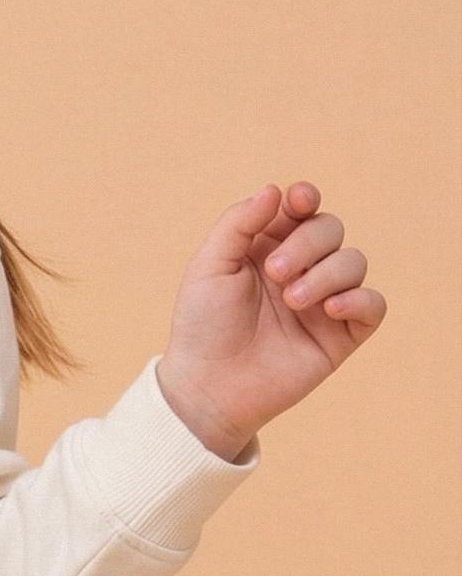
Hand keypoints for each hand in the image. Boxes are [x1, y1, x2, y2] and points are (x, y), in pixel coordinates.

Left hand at [155, 181, 385, 459]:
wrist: (209, 386)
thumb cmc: (202, 326)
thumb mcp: (210, 266)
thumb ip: (239, 223)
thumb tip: (274, 189)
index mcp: (267, 247)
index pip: (300, 210)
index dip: (305, 199)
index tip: (298, 202)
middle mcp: (300, 269)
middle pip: (330, 229)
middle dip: (307, 244)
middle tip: (275, 274)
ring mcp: (323, 301)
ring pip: (354, 262)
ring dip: (326, 273)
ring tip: (292, 300)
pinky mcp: (341, 335)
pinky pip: (373, 305)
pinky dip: (359, 299)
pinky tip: (330, 309)